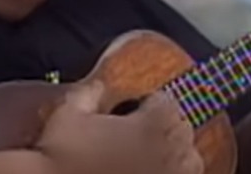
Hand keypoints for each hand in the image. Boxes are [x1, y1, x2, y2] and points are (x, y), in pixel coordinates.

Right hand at [36, 81, 203, 173]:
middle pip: (182, 129)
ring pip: (190, 161)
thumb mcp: (68, 114)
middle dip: (165, 127)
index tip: (135, 109)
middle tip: (140, 133)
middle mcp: (172, 152)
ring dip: (176, 155)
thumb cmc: (60, 159)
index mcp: (154, 123)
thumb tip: (97, 86)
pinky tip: (146, 172)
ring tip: (149, 157)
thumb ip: (88, 93)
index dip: (148, 103)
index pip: (166, 102)